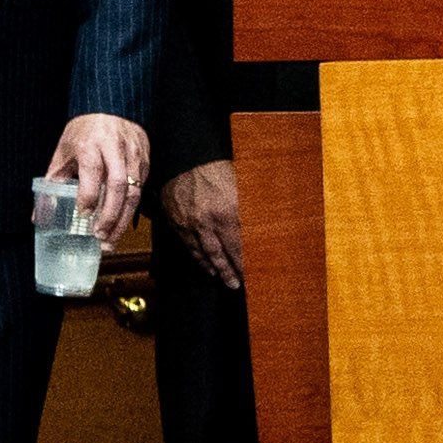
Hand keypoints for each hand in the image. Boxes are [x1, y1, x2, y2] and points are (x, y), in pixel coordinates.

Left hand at [49, 111, 148, 245]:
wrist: (112, 106)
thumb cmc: (84, 131)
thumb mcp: (64, 150)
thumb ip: (54, 180)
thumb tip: (39, 214)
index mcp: (91, 144)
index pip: (92, 171)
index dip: (88, 195)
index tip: (82, 214)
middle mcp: (114, 149)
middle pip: (118, 186)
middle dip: (110, 215)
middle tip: (100, 237)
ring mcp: (133, 155)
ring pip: (134, 192)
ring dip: (123, 219)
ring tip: (111, 239)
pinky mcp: (145, 160)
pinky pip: (141, 188)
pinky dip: (131, 210)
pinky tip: (120, 224)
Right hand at [163, 159, 243, 292]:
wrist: (185, 156)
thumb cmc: (217, 167)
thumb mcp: (242, 184)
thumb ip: (250, 208)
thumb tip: (263, 225)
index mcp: (230, 211)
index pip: (241, 245)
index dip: (247, 262)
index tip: (254, 274)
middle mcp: (210, 221)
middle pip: (224, 254)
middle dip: (233, 272)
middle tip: (239, 285)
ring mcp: (192, 223)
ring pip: (206, 254)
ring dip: (217, 270)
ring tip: (226, 281)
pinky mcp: (178, 222)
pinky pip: (190, 246)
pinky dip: (199, 259)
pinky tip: (207, 266)